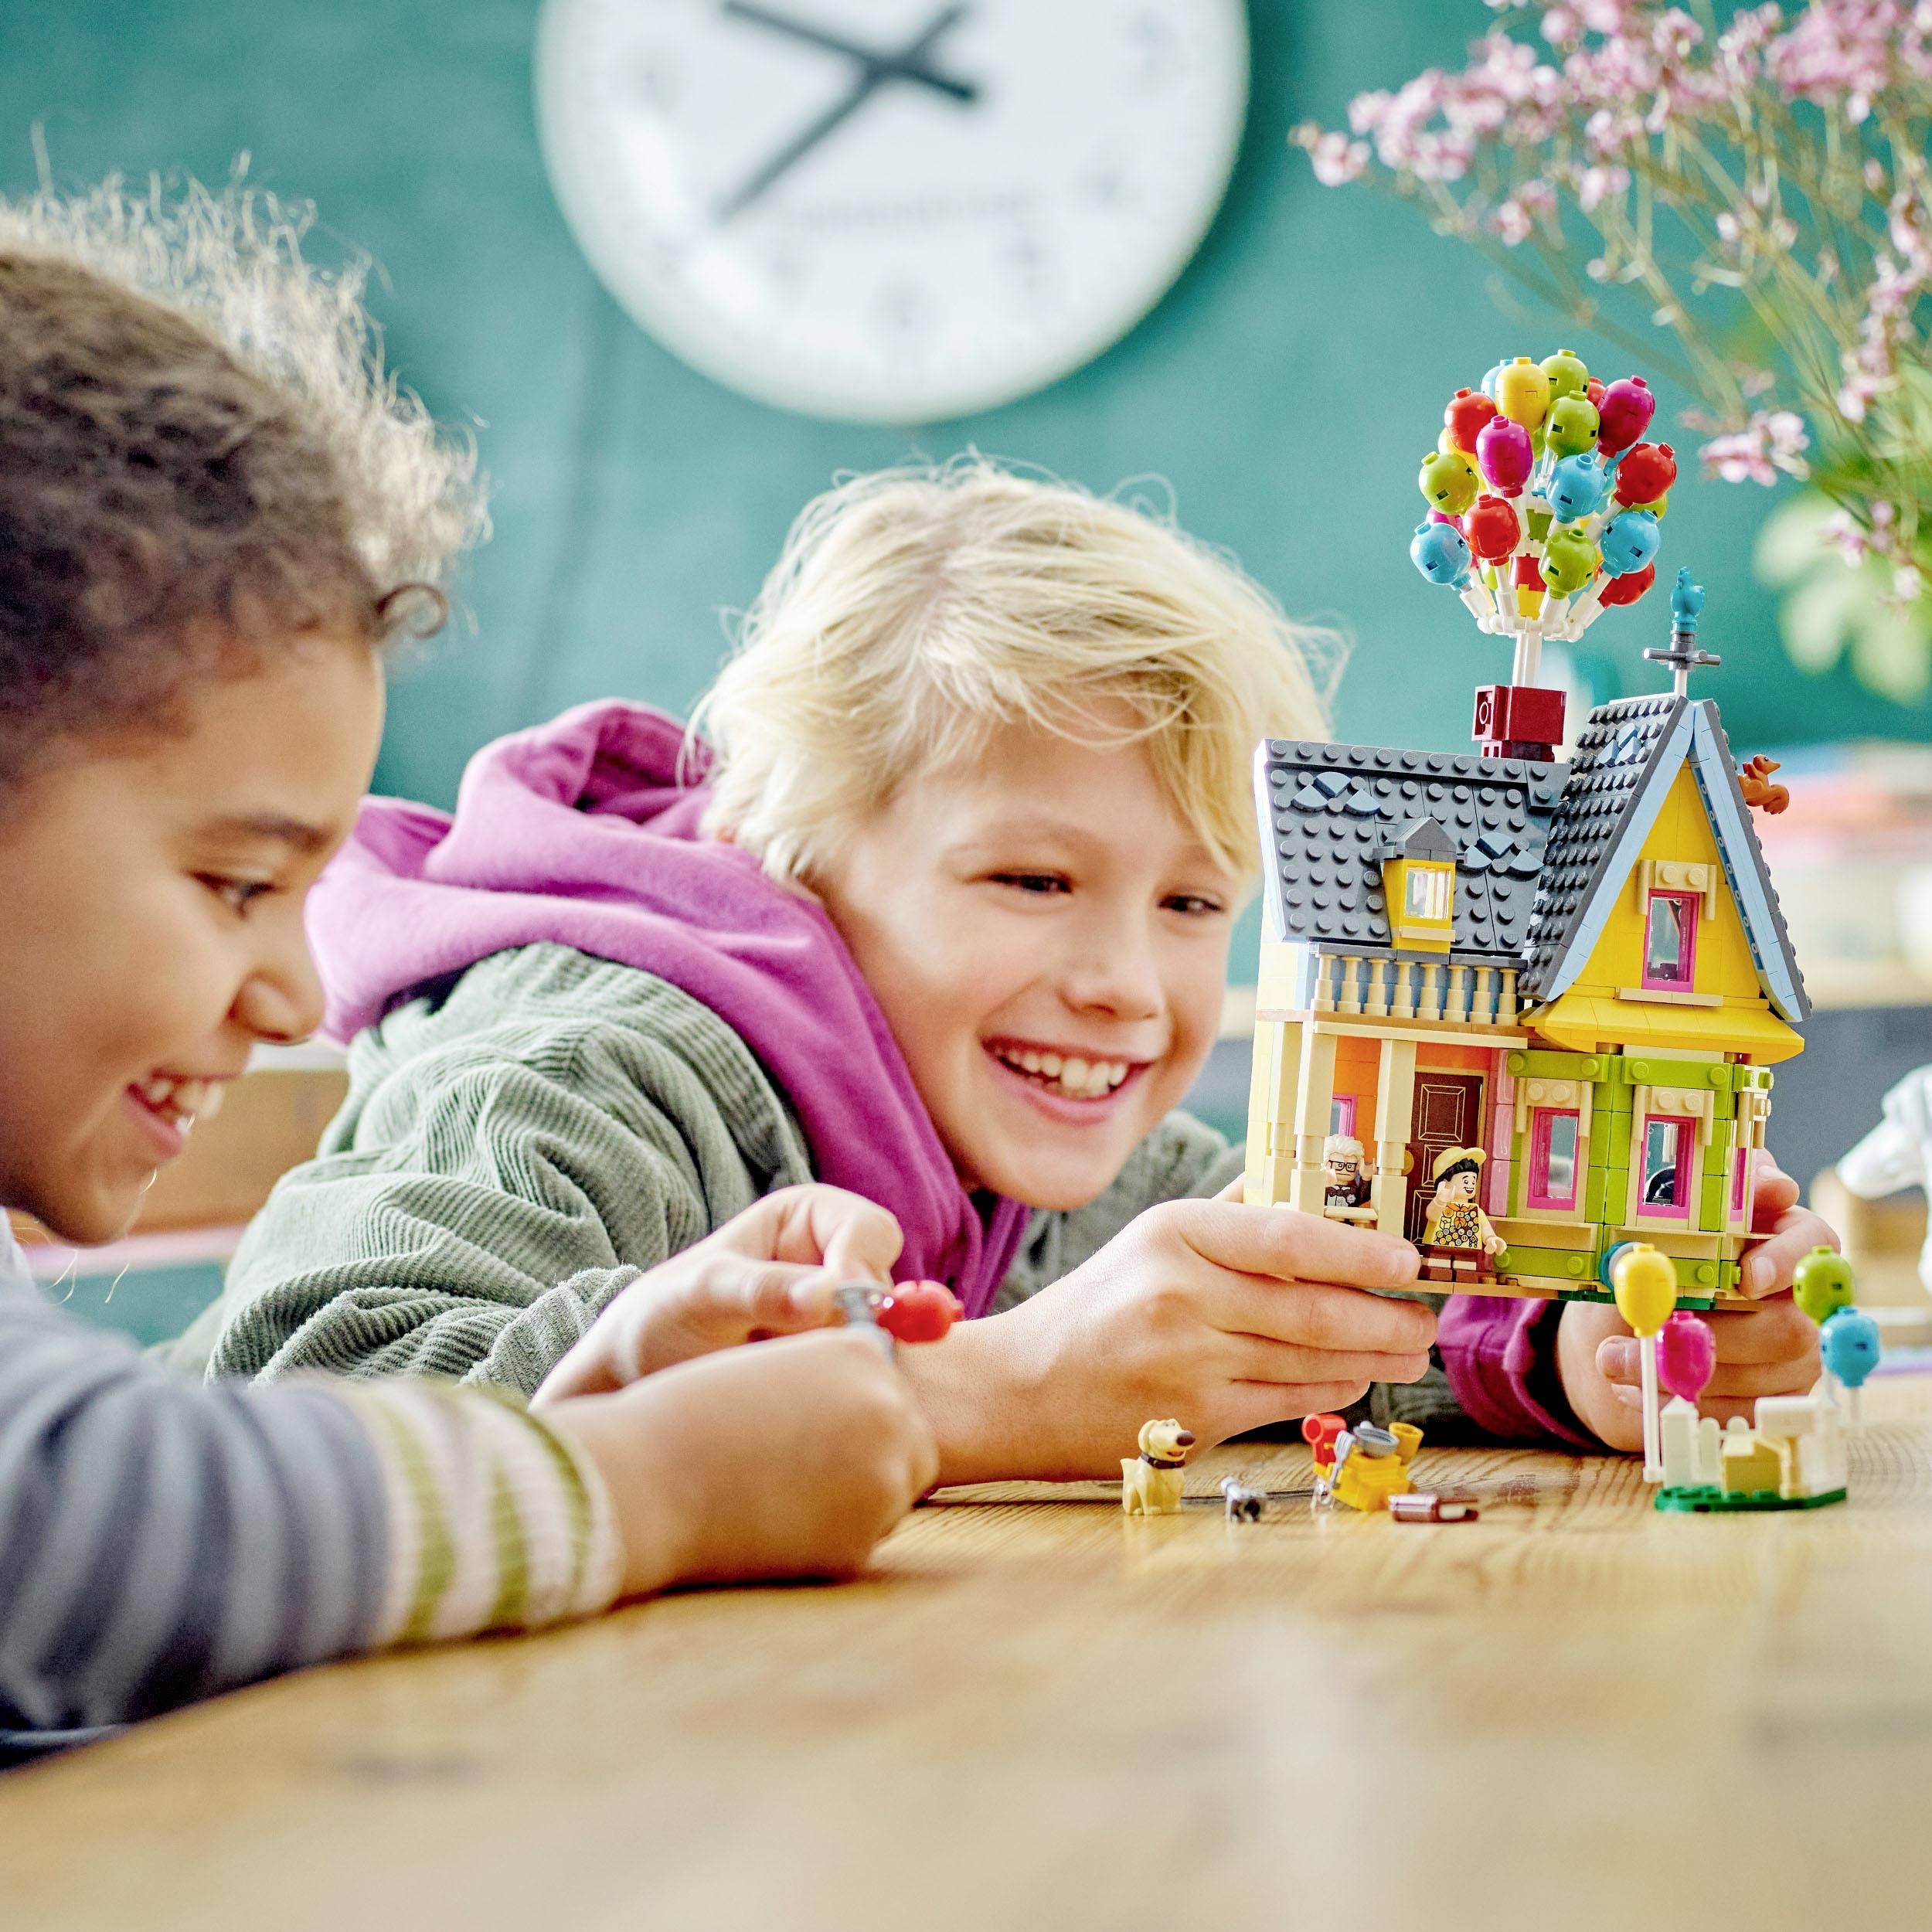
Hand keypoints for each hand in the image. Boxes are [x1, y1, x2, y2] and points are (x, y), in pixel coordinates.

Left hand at [535, 1185, 903, 1400]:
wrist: (637, 1378)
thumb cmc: (660, 1317)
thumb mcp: (702, 1295)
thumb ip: (762, 1290)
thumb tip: (828, 1294)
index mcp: (807, 1217)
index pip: (870, 1230)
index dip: (864, 1268)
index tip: (846, 1313)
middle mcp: (833, 1261)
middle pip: (887, 1286)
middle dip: (862, 1323)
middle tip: (822, 1358)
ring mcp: (840, 1316)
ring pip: (883, 1336)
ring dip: (848, 1360)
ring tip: (784, 1376)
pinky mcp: (838, 1361)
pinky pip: (869, 1372)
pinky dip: (847, 1386)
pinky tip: (800, 1397)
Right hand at [546, 1328, 938, 1593]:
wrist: (646, 1482)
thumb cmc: (696, 1416)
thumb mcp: (777, 1366)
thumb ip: (835, 1377)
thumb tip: (888, 1407)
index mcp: (862, 1352)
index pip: (889, 1384)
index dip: (852, 1408)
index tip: (806, 1423)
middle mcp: (887, 1406)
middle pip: (909, 1436)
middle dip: (869, 1453)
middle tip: (799, 1465)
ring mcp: (883, 1476)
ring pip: (893, 1490)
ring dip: (855, 1494)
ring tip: (779, 1488)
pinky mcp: (863, 1539)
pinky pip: (864, 1535)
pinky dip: (830, 1535)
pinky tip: (775, 1522)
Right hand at [901, 1199, 1434, 1481]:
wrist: (1019, 1390)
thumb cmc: (1097, 1307)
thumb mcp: (1152, 1239)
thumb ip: (1232, 1215)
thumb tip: (1316, 1186)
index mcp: (1174, 1234)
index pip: (1288, 1236)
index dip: (1361, 1250)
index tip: (1409, 1258)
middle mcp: (1182, 1296)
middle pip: (1315, 1307)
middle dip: (1389, 1316)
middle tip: (1426, 1314)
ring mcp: (1190, 1364)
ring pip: (1313, 1360)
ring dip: (1376, 1355)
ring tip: (1408, 1345)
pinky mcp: (1196, 1420)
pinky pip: (1292, 1402)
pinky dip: (1336, 1387)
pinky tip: (1357, 1374)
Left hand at [1555, 1152, 1834, 1449]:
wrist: (1625, 1316)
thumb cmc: (1654, 1255)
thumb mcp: (1664, 1215)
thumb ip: (1716, 1196)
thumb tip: (1774, 1184)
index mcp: (1783, 1240)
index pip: (1814, 1244)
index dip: (1784, 1261)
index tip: (1744, 1277)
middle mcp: (1799, 1302)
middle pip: (1785, 1329)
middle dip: (1705, 1337)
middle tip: (1638, 1332)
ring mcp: (1793, 1357)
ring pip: (1755, 1380)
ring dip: (1676, 1373)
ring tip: (1612, 1359)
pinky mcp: (1768, 1399)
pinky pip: (1734, 1414)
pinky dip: (1676, 1404)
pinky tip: (1633, 1388)